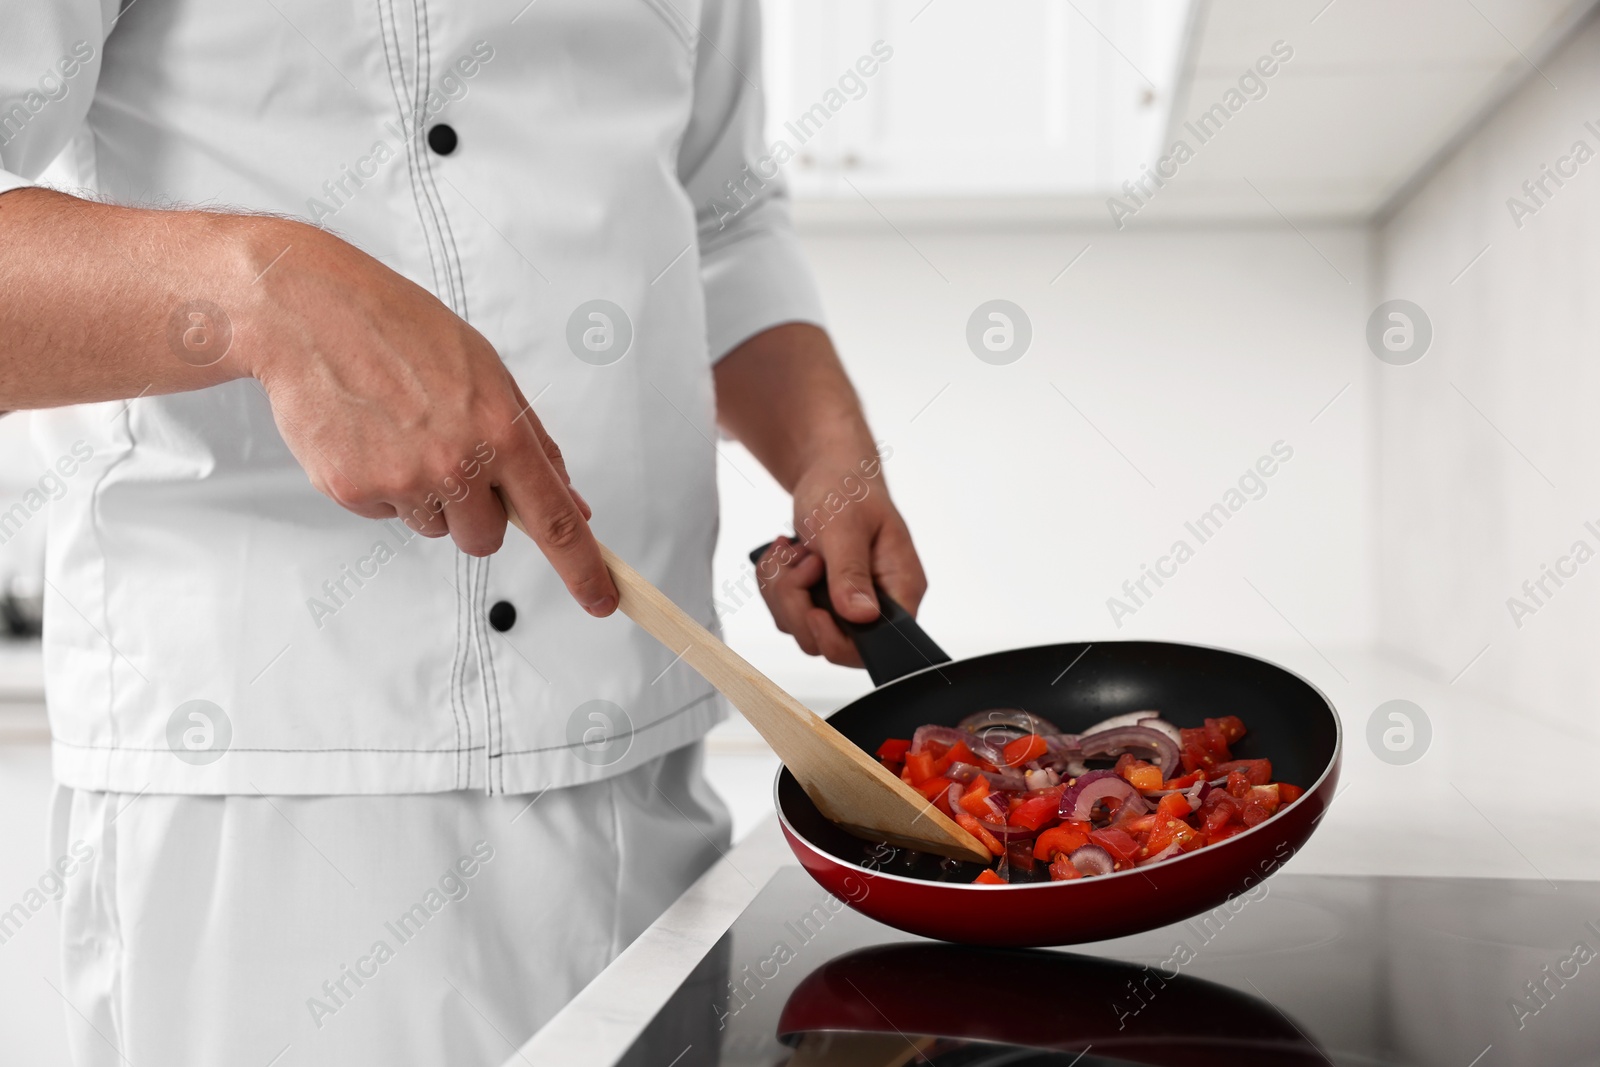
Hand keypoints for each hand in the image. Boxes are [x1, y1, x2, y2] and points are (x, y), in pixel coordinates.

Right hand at [236, 217, 618, 615]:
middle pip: (486, 540)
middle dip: (478, 515)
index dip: (583, 568)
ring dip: (427, 496)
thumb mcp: (488, 373)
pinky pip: (385, 513)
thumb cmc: (403, 332)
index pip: (553, 518)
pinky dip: (381, 483)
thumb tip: (569, 503)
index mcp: (500, 431)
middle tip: (451, 458)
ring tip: (402, 432)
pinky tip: (369, 434)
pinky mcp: (352, 490)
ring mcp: (402, 481)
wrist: (311, 313)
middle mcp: (455, 463)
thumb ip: (532, 443)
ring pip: (434, 527)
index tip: (602, 600)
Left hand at [755, 460, 926, 666]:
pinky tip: (785, 555)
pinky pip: (789, 614)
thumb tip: (861, 616)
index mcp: (900, 588)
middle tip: (799, 560)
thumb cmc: (846, 489)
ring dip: (783, 590)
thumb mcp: (845, 527)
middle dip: (798, 603)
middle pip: (831, 643)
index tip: (813, 608)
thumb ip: (851, 573)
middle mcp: (879, 604)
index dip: (838, 639)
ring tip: (792, 550)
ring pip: (802, 629)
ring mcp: (848, 605)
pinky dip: (776, 586)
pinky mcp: (823, 601)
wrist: (830, 472)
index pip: (878, 644)